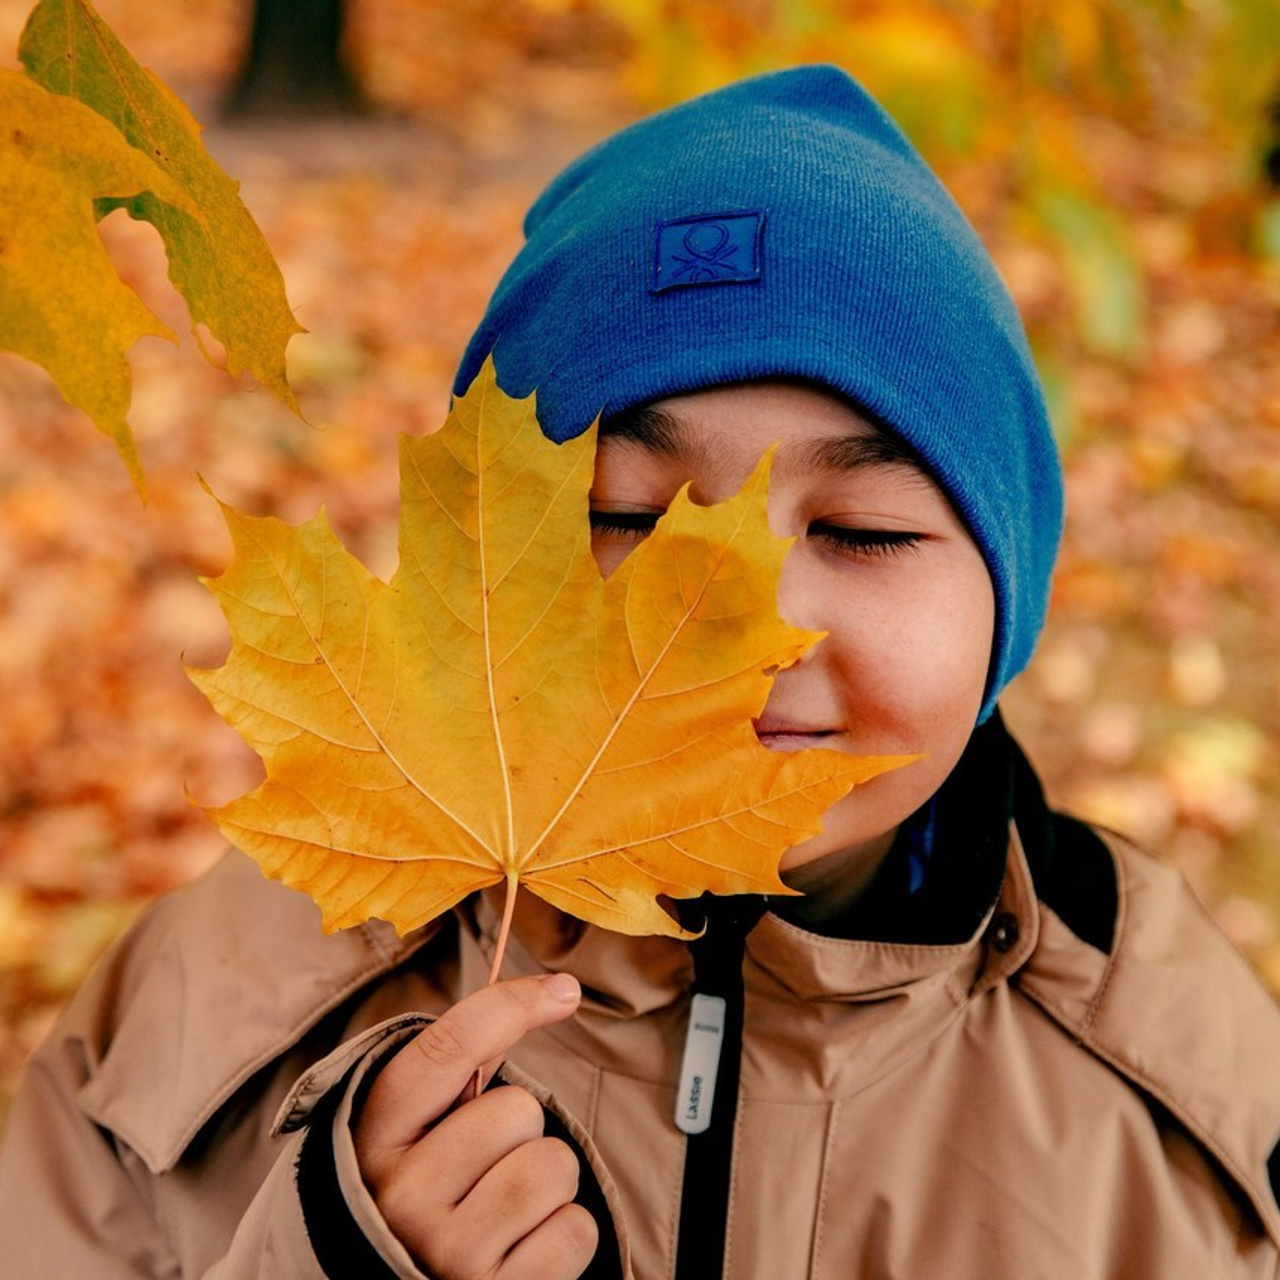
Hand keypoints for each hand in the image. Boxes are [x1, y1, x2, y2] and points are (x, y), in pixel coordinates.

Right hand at [354, 973, 598, 1278]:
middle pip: (518, 1111)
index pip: (447, 1048)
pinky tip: (520, 1248)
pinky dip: (563, 1235)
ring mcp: (446, 1252)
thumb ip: (466, 1061)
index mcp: (377, 1137)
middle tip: (488, 1167)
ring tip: (505, 1210)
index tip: (563, 990)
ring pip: (553, 1167)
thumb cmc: (426, 1189)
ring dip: (547, 1183)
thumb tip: (561, 990)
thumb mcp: (418, 1127)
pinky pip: (575, 1230)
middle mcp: (402, 1196)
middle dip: (523, 1133)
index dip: (511, 1005)